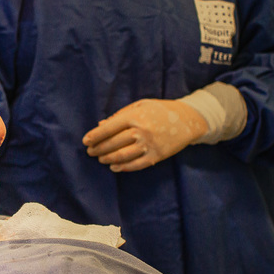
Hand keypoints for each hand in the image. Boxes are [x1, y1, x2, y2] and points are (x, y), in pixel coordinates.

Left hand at [83, 99, 207, 172]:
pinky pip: (136, 165)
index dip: (95, 136)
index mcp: (135, 116)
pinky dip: (123, 167)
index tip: (86, 141)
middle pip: (113, 143)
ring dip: (107, 159)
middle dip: (98, 149)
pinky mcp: (156, 156)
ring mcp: (149, 145)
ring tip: (100, 159)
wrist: (187, 120)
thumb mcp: (140, 105)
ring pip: (122, 156)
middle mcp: (141, 131)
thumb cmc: (160, 110)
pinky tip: (114, 166)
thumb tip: (101, 126)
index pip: (109, 128)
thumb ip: (120, 115)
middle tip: (90, 151)